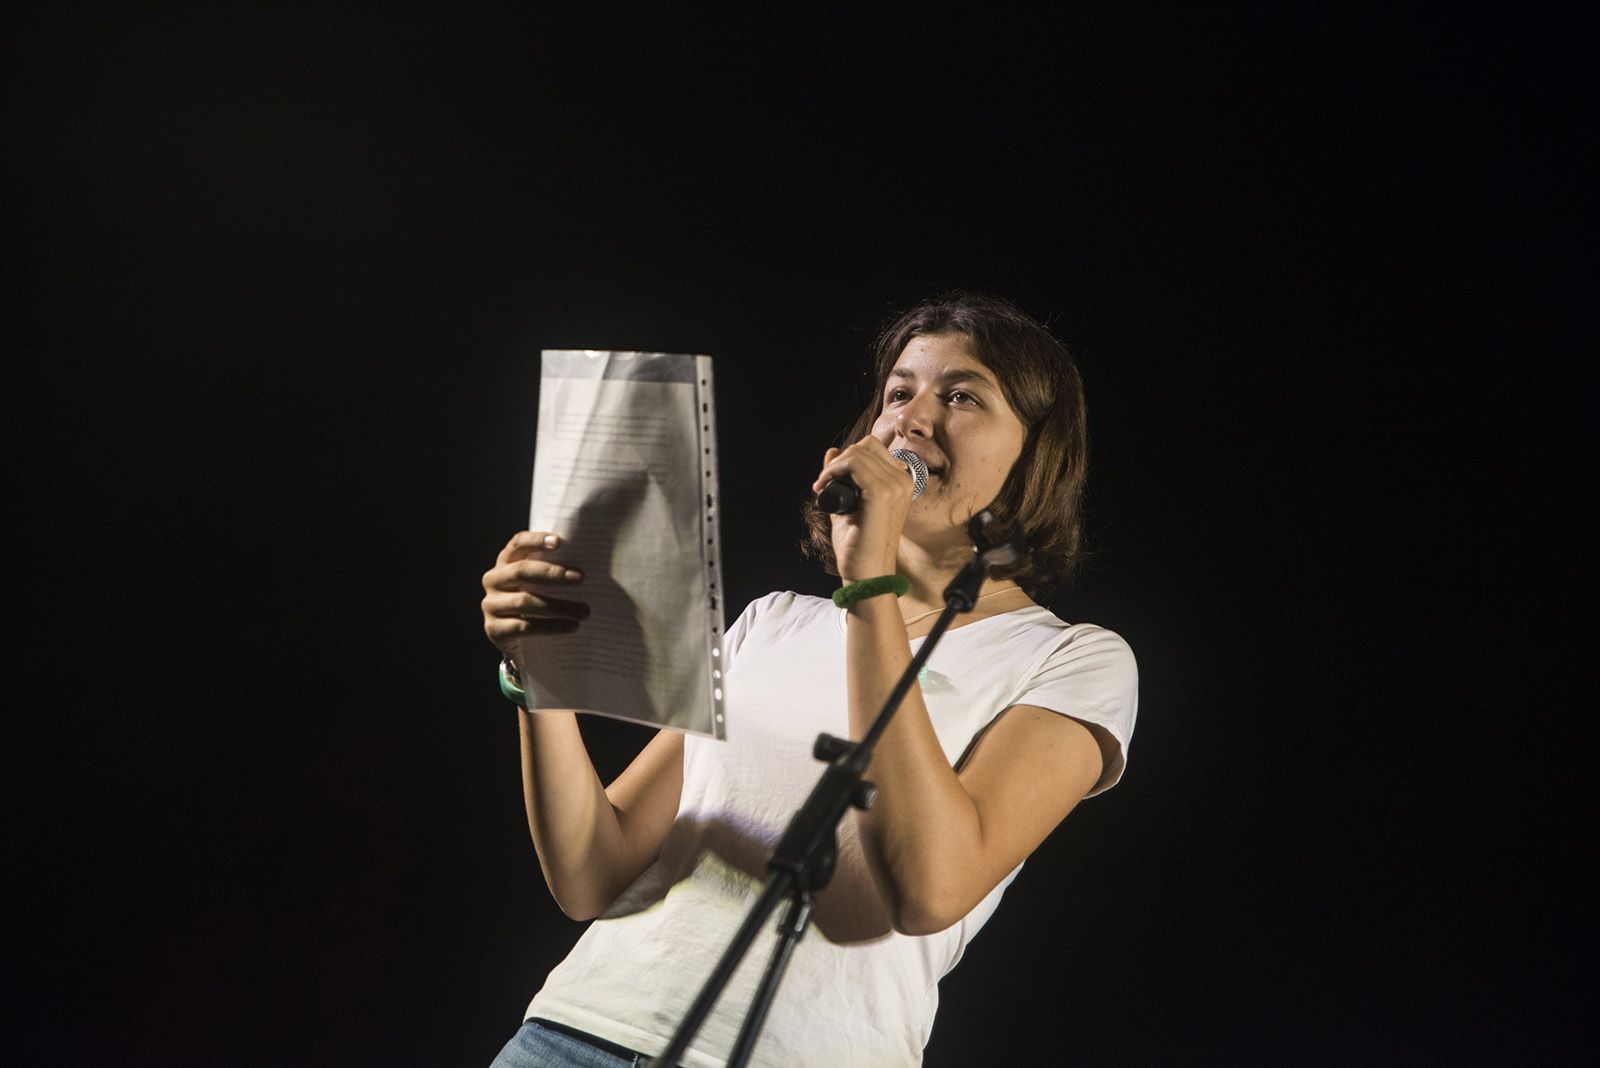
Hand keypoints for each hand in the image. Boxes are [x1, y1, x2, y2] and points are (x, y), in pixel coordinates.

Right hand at [481, 531, 588, 659]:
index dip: (536, 540)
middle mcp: (494, 580)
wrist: (517, 640)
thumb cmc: (536, 602)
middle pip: (522, 571)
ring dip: (559, 606)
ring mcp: (491, 605)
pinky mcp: (494, 629)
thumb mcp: (540, 584)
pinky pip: (524, 626)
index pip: (517, 544)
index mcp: (506, 562)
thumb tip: (593, 562)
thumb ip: (554, 570)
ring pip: (525, 601)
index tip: (559, 542)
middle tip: (581, 578)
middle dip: (553, 573)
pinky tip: (571, 627)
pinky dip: (551, 627)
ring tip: (584, 611)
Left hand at [811, 434, 914, 580]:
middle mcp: (903, 480)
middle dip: (839, 461)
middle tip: (823, 484)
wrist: (867, 575)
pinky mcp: (883, 494)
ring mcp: (895, 486)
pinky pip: (854, 464)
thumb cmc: (860, 546)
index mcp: (901, 482)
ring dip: (834, 467)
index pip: (873, 449)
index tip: (828, 480)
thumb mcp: (847, 504)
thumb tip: (832, 451)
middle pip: (867, 446)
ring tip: (822, 487)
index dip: (848, 458)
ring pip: (858, 453)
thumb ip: (841, 478)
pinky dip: (834, 471)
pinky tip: (823, 487)